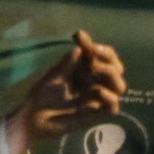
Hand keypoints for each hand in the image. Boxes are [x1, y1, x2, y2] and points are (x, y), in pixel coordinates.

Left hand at [7, 31, 126, 153]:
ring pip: (119, 86)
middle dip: (108, 59)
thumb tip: (79, 48)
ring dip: (111, 75)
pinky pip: (112, 107)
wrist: (34, 117)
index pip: (103, 55)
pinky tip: (99, 92)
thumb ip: (68, 63)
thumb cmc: (43, 94)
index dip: (96, 47)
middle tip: (92, 58)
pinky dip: (109, 98)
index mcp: (87, 69)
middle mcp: (95, 82)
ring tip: (94, 70)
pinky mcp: (96, 115)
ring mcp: (97, 98)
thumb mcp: (54, 75)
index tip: (79, 36)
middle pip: (116, 68)